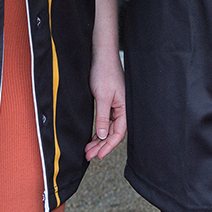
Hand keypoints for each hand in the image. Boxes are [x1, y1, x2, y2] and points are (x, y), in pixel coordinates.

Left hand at [85, 43, 126, 159]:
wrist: (102, 55)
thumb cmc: (104, 72)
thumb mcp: (102, 96)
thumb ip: (102, 117)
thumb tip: (102, 136)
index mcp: (124, 108)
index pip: (118, 133)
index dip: (108, 146)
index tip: (97, 155)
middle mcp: (122, 108)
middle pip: (113, 133)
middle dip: (101, 145)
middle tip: (89, 155)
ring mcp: (116, 105)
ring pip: (109, 128)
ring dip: (99, 139)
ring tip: (88, 149)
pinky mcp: (110, 102)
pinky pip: (106, 120)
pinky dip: (99, 130)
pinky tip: (92, 137)